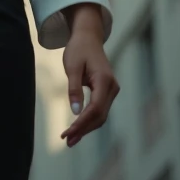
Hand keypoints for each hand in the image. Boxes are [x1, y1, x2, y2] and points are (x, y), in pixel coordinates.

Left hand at [60, 24, 119, 148]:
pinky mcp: (107, 92)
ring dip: (86, 128)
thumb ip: (74, 88)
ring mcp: (112, 90)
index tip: (67, 133)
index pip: (95, 108)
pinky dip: (89, 120)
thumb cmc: (78, 49)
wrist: (88, 37)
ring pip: (101, 115)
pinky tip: (77, 129)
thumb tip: (75, 112)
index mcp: (104, 80)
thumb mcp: (72, 66)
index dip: (81, 123)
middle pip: (100, 115)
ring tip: (70, 140)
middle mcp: (112, 87)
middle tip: (66, 141)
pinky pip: (100, 110)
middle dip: (84, 130)